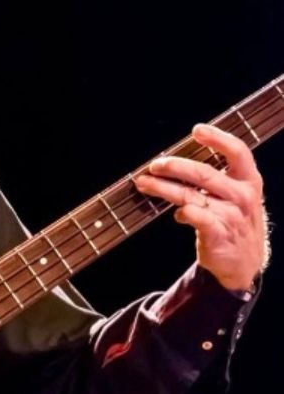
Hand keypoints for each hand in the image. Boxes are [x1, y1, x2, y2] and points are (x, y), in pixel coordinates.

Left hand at [133, 123, 267, 290]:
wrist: (244, 263)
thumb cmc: (235, 222)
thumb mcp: (238, 196)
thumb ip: (217, 179)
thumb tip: (181, 162)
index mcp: (249, 181)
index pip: (237, 152)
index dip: (217, 138)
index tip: (197, 130)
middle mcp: (242, 195)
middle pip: (204, 173)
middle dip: (175, 166)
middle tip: (155, 165)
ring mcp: (230, 215)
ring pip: (191, 195)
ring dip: (163, 188)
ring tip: (144, 183)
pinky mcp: (217, 234)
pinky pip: (195, 217)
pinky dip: (181, 213)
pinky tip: (175, 214)